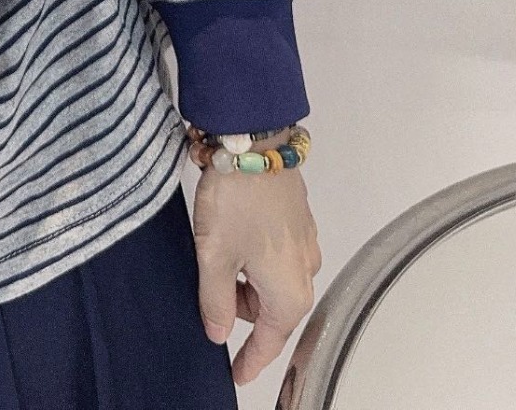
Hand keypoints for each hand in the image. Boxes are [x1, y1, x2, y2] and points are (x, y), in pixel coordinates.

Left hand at [191, 127, 322, 386]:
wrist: (254, 141)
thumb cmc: (235, 200)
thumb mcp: (214, 257)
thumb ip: (216, 302)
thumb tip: (219, 333)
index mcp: (289, 292)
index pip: (268, 342)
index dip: (250, 361)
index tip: (235, 375)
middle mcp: (306, 271)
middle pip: (272, 309)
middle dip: (242, 309)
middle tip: (209, 289)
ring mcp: (306, 242)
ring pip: (274, 279)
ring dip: (247, 280)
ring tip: (217, 254)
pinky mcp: (299, 218)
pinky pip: (278, 254)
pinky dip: (255, 257)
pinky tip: (233, 236)